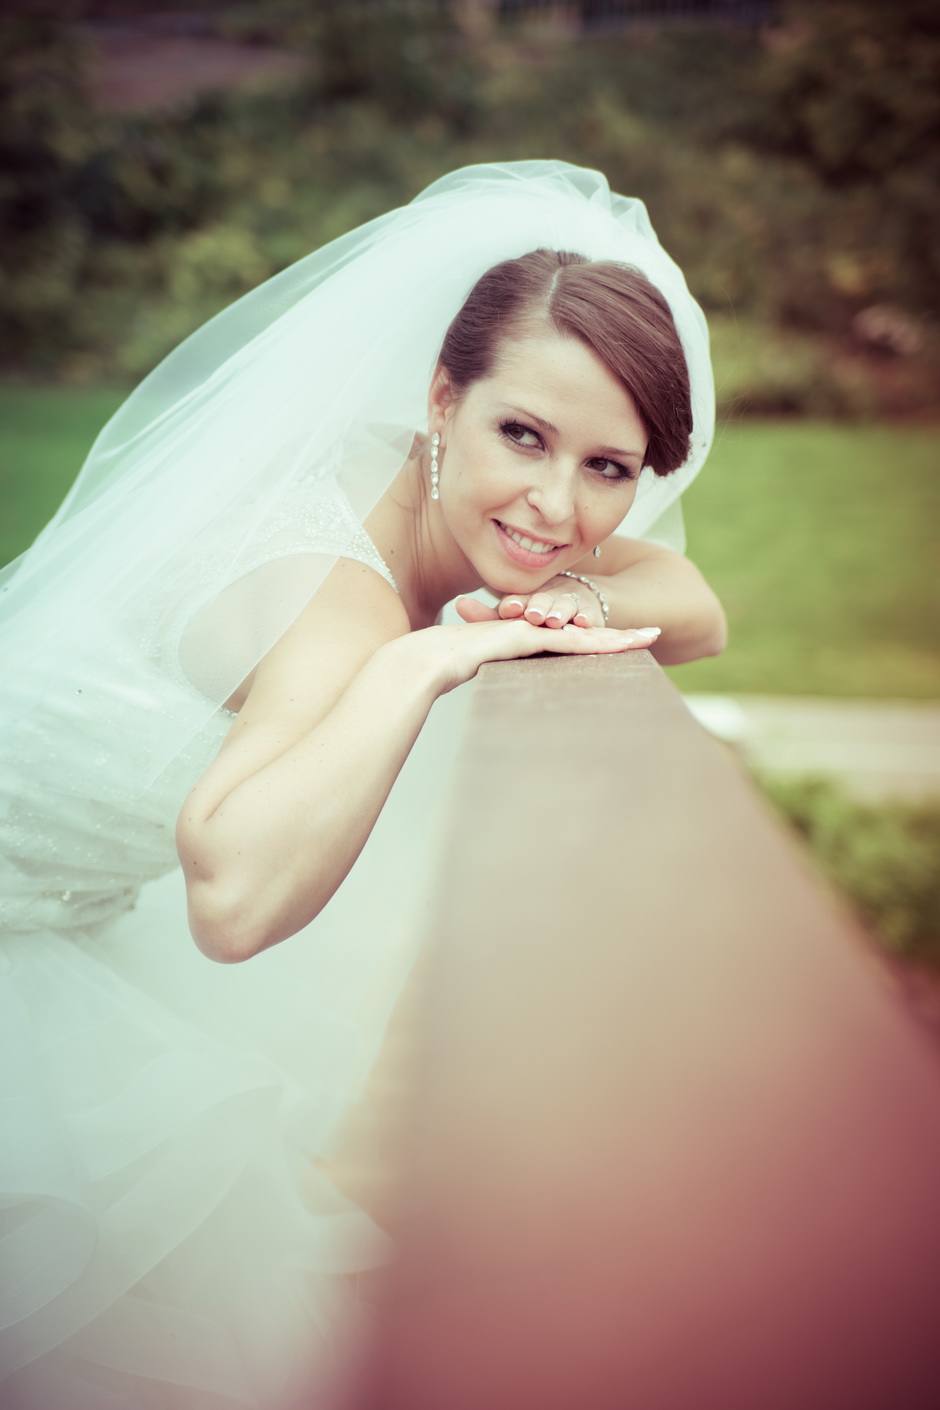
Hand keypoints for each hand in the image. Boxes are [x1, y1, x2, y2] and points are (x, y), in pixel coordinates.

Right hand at [398, 612, 660, 697]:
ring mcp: (529, 632)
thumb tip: (498, 710)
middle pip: (585, 634)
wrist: (425, 660)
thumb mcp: (478, 677)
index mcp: (524, 642)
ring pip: (583, 634)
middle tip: (652, 634)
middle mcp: (531, 633)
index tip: (624, 644)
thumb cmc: (441, 670)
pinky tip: (619, 646)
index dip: (598, 641)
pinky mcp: (526, 638)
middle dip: (620, 635)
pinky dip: (595, 644)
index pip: (569, 641)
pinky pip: (568, 642)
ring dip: (618, 637)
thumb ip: (493, 681)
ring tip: (649, 636)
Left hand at [456, 579, 604, 628]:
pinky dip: (587, 618)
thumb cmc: (536, 614)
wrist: (577, 601)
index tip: (508, 608)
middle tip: (533, 616)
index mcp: (527, 597)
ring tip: (555, 620)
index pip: (519, 599)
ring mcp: (571, 604)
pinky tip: (584, 622)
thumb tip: (458, 603)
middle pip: (543, 600)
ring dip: (560, 612)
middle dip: (538, 607)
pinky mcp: (591, 613)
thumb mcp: (512, 617)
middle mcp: (549, 597)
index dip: (514, 603)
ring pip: (566, 605)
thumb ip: (485, 615)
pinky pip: (590, 615)